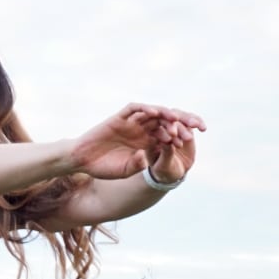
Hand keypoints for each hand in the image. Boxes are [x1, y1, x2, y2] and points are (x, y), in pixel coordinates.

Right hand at [71, 103, 204, 182]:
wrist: (82, 160)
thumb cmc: (103, 168)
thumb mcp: (125, 170)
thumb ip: (137, 165)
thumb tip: (147, 158)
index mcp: (147, 142)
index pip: (169, 134)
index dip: (183, 134)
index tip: (196, 136)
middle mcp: (142, 130)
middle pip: (166, 121)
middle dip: (183, 121)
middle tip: (197, 125)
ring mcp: (131, 122)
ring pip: (153, 113)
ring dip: (166, 114)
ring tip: (178, 118)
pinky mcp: (119, 117)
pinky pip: (134, 109)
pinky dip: (145, 108)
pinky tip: (156, 112)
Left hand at [141, 107, 203, 184]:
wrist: (171, 172)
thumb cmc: (163, 170)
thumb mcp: (162, 165)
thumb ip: (165, 154)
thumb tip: (169, 142)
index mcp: (148, 134)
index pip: (154, 126)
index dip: (163, 128)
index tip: (173, 134)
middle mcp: (159, 126)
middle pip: (167, 118)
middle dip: (177, 123)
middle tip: (187, 129)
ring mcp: (172, 125)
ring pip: (180, 116)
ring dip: (188, 119)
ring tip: (196, 126)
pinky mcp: (184, 127)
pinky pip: (191, 120)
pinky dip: (197, 122)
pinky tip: (203, 128)